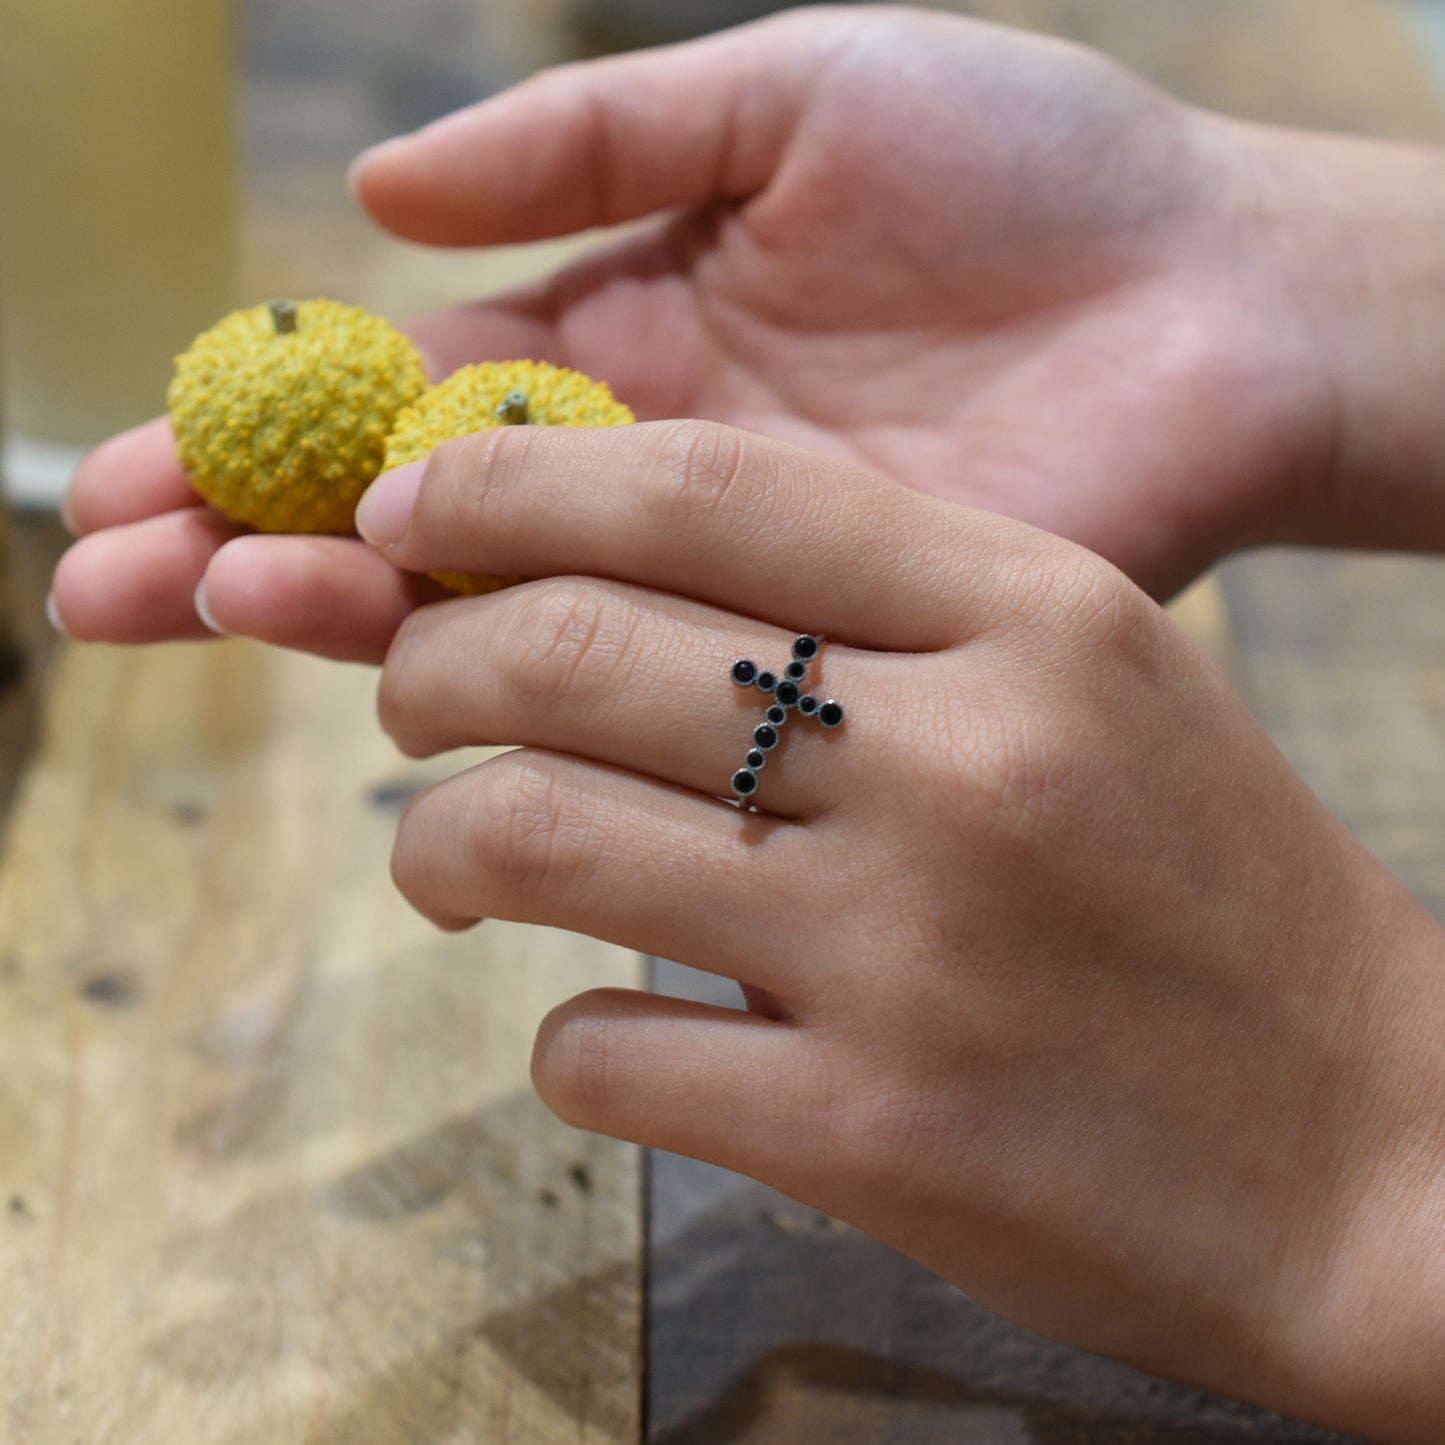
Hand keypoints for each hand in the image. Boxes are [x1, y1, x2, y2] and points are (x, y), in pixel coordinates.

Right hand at [54, 5, 1337, 654]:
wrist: (1215, 302)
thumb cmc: (1033, 173)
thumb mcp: (790, 94)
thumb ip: (590, 143)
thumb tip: (377, 197)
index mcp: (627, 341)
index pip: (402, 400)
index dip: (262, 431)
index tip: (132, 468)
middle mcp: (647, 477)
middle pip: (408, 522)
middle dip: (246, 541)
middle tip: (98, 582)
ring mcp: (715, 578)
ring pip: (490, 611)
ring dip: (328, 608)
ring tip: (189, 606)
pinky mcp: (795, 654)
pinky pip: (628, 671)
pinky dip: (503, 671)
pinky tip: (383, 670)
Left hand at [367, 419, 1444, 1442]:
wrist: (1376, 1152)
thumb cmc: (1216, 903)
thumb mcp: (1096, 691)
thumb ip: (885, 623)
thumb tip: (620, 596)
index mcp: (1036, 615)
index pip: (706, 489)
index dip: (513, 486)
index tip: (413, 515)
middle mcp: (965, 760)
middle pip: (579, 649)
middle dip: (433, 663)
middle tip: (408, 700)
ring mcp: (910, 951)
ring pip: (542, 834)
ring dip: (445, 842)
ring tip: (446, 859)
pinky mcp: (868, 1133)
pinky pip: (604, 1049)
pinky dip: (563, 1037)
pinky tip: (598, 1032)